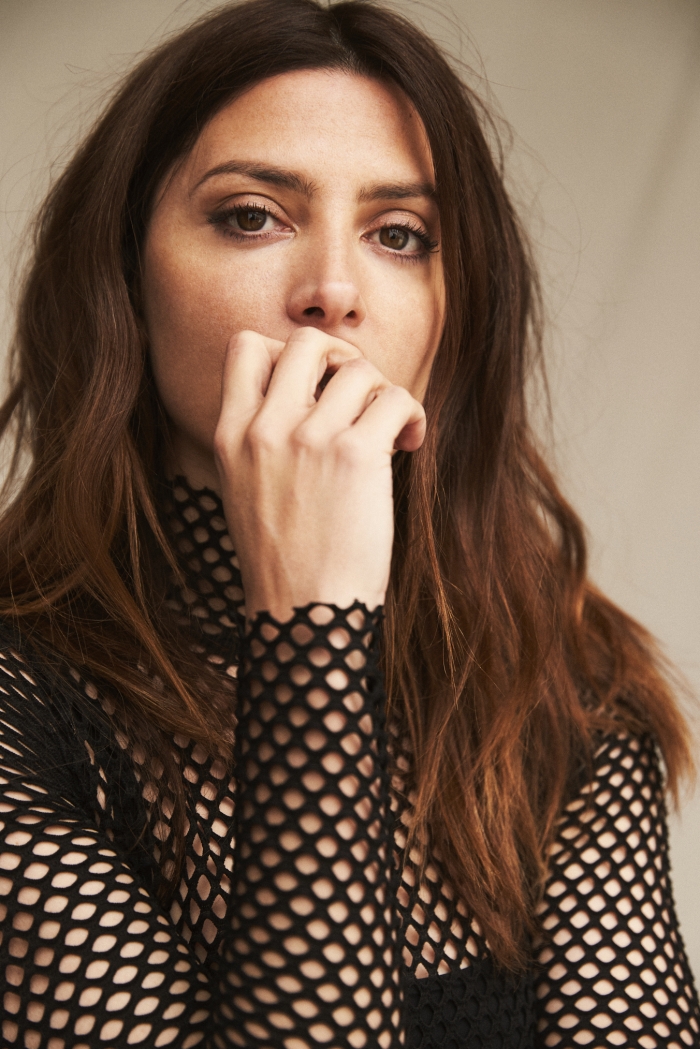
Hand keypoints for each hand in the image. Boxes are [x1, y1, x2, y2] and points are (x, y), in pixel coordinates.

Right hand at [213, 327, 425, 621]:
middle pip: (306, 341)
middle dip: (342, 358)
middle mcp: (265, 429)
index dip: (286, 353)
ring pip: (359, 368)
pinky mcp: (357, 456)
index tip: (315, 386)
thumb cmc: (284, 562)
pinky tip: (409, 445)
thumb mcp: (245, 491)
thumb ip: (262, 439)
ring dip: (383, 393)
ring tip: (390, 431)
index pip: (246, 347)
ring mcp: (310, 439)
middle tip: (360, 395)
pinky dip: (412, 416)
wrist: (303, 616)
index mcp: (230, 435)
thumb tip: (308, 396)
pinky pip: (396, 399)